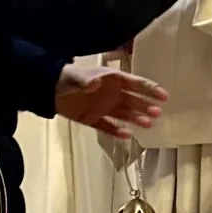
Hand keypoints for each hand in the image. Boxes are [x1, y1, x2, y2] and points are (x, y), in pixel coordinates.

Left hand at [54, 65, 168, 137]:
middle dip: (146, 106)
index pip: (135, 83)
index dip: (150, 89)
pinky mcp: (93, 119)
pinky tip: (127, 136)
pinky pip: (108, 126)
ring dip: (136, 118)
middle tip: (157, 113)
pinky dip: (116, 131)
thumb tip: (95, 84)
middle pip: (133, 101)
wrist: (47, 90)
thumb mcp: (75, 77)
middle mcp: (111, 94)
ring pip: (124, 114)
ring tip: (148, 125)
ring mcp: (103, 107)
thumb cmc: (65, 78)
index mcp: (112, 79)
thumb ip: (85, 81)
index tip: (164, 96)